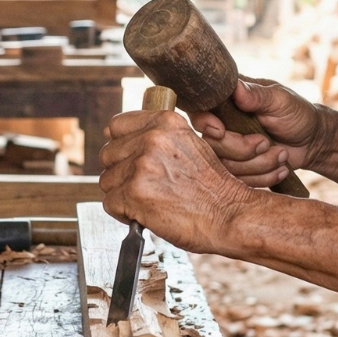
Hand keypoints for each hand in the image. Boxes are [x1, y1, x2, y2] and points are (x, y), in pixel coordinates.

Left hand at [98, 107, 252, 254]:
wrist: (230, 215)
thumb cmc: (212, 188)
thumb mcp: (189, 145)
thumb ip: (156, 136)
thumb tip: (111, 133)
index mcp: (165, 122)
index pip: (116, 126)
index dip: (121, 146)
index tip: (131, 160)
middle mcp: (152, 138)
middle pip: (108, 155)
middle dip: (121, 173)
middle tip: (146, 187)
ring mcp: (141, 164)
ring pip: (107, 180)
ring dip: (123, 195)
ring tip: (150, 201)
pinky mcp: (134, 192)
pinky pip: (109, 203)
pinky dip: (124, 214)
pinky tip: (146, 214)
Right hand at [187, 76, 327, 188]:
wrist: (313, 142)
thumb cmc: (297, 113)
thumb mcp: (281, 100)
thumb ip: (257, 95)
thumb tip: (236, 87)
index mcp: (227, 101)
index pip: (199, 110)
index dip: (205, 122)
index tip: (221, 131)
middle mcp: (222, 124)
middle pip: (210, 144)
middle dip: (241, 150)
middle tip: (266, 143)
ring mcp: (229, 149)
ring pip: (226, 167)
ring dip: (258, 165)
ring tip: (282, 154)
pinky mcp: (238, 169)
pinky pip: (240, 182)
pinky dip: (264, 177)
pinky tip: (281, 167)